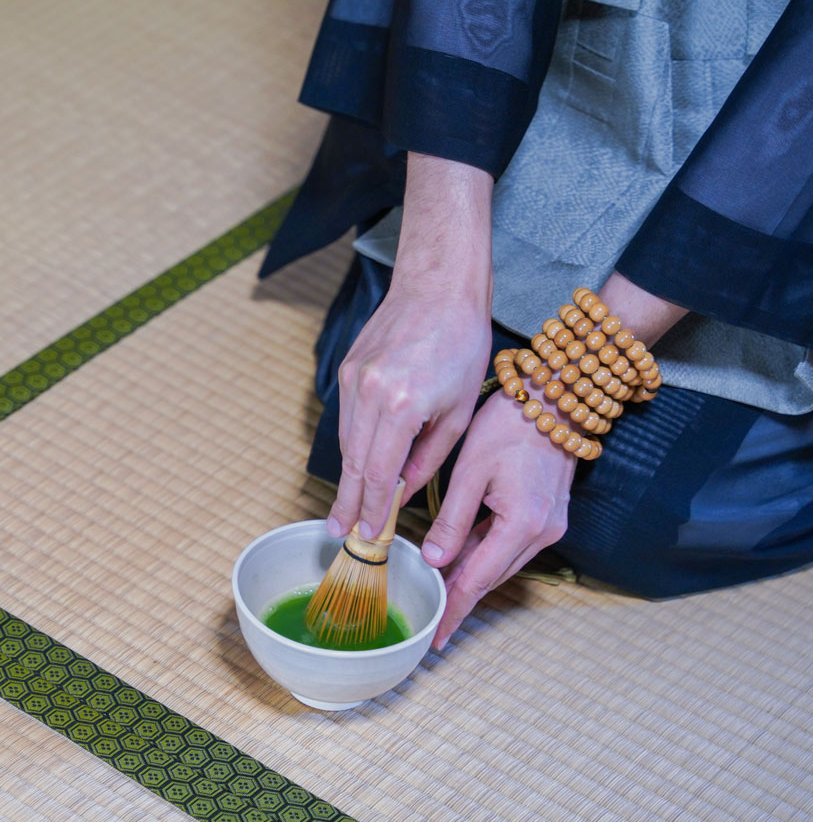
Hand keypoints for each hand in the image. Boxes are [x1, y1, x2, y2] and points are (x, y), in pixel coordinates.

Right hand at [330, 282, 491, 538]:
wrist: (440, 287)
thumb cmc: (462, 344)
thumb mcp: (458, 411)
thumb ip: (428, 458)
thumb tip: (403, 492)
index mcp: (402, 406)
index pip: (378, 473)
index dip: (371, 509)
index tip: (367, 534)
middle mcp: (369, 393)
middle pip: (353, 462)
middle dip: (348, 502)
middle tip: (341, 532)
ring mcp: (353, 378)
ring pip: (346, 441)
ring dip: (348, 475)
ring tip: (347, 508)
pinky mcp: (348, 367)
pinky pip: (347, 418)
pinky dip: (353, 444)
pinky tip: (358, 464)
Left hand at [422, 388, 575, 648]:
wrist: (554, 399)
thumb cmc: (509, 426)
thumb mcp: (469, 472)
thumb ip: (451, 520)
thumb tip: (434, 560)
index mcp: (522, 524)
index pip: (479, 580)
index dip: (454, 609)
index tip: (436, 636)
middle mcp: (543, 532)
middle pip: (493, 576)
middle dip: (461, 596)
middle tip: (431, 615)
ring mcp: (551, 524)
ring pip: (502, 562)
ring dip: (472, 573)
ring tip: (439, 587)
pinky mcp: (550, 514)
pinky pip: (512, 543)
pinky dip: (486, 551)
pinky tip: (462, 553)